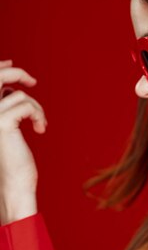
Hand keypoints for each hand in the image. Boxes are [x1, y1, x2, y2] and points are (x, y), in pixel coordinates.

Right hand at [0, 59, 46, 222]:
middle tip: (33, 82)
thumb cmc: (13, 161)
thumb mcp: (6, 129)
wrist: (13, 185)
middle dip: (17, 73)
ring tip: (39, 125)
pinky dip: (38, 115)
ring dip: (35, 109)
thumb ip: (4, 107)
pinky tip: (40, 129)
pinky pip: (27, 106)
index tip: (11, 64)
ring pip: (20, 96)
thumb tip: (8, 87)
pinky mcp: (1, 123)